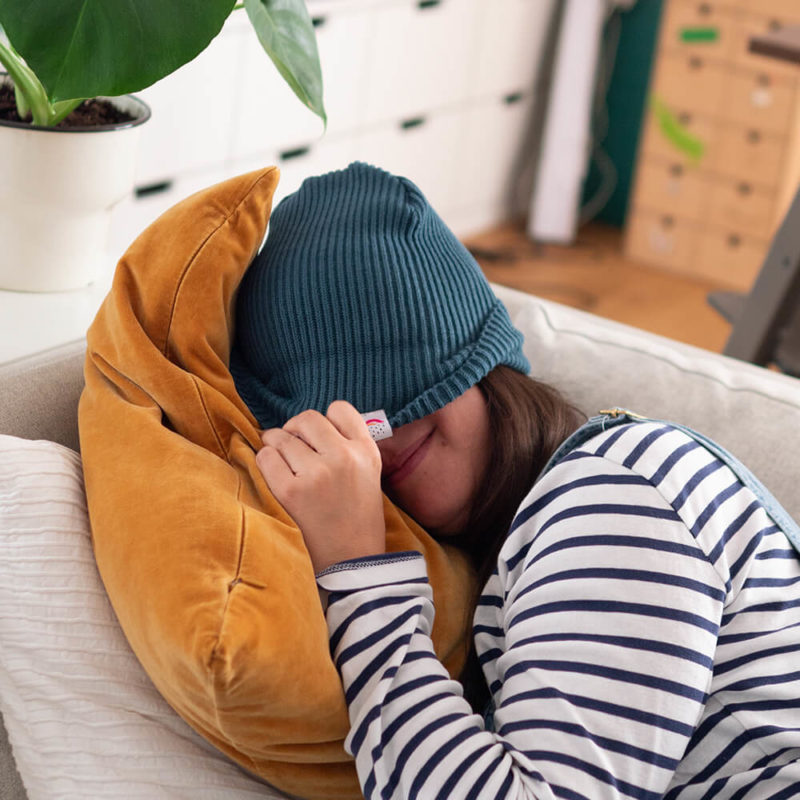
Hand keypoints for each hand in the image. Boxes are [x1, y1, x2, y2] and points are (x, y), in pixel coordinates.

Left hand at [256, 401, 385, 572]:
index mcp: (366, 450)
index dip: (325, 420)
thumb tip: (310, 425)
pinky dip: (264, 463)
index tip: (319, 437)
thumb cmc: (357, 518)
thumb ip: (349, 446)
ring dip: (276, 445)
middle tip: (292, 446)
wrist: (352, 563)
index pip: (340, 409)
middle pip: (307, 418)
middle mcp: (344, 457)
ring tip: (282, 462)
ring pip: (281, 436)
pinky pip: (266, 457)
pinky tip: (274, 476)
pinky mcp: (292, 492)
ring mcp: (317, 474)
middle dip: (294, 429)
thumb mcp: (370, 474)